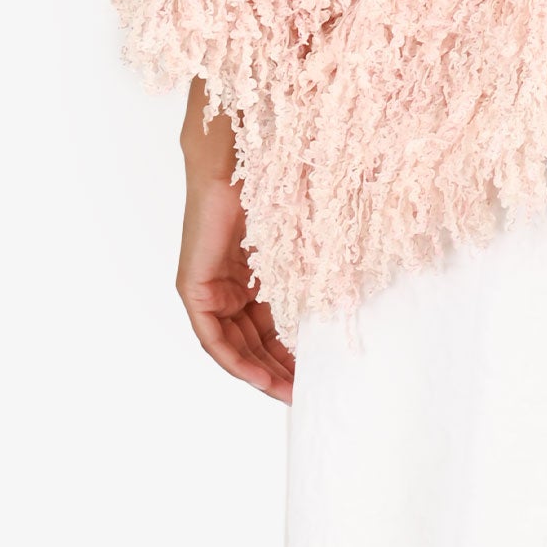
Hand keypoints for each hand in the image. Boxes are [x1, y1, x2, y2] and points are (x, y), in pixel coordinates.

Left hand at [177, 84, 294, 402]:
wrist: (243, 153)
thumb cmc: (279, 180)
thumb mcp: (307, 238)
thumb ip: (317, 270)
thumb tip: (352, 299)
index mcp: (256, 270)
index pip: (270, 324)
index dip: (291, 353)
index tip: (315, 375)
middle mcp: (231, 282)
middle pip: (252, 340)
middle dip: (278, 370)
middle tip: (306, 393)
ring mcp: (210, 284)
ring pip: (233, 344)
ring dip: (258, 372)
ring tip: (288, 393)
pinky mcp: (195, 284)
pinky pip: (211, 335)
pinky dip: (233, 358)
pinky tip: (257, 375)